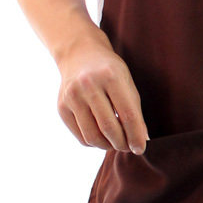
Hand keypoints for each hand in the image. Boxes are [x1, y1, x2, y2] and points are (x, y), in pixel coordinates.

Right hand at [55, 29, 149, 152]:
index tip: (141, 148)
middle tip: (129, 147)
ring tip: (116, 143)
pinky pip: (81, 136)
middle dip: (122, 144)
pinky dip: (94, 142)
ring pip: (93, 136)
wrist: (79, 53)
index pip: (128, 114)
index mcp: (111, 76)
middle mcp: (88, 85)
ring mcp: (72, 96)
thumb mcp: (126, 82)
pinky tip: (102, 137)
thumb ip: (134, 110)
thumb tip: (141, 141)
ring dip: (108, 146)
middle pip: (109, 128)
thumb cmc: (109, 71)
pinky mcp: (62, 107)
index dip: (136, 135)